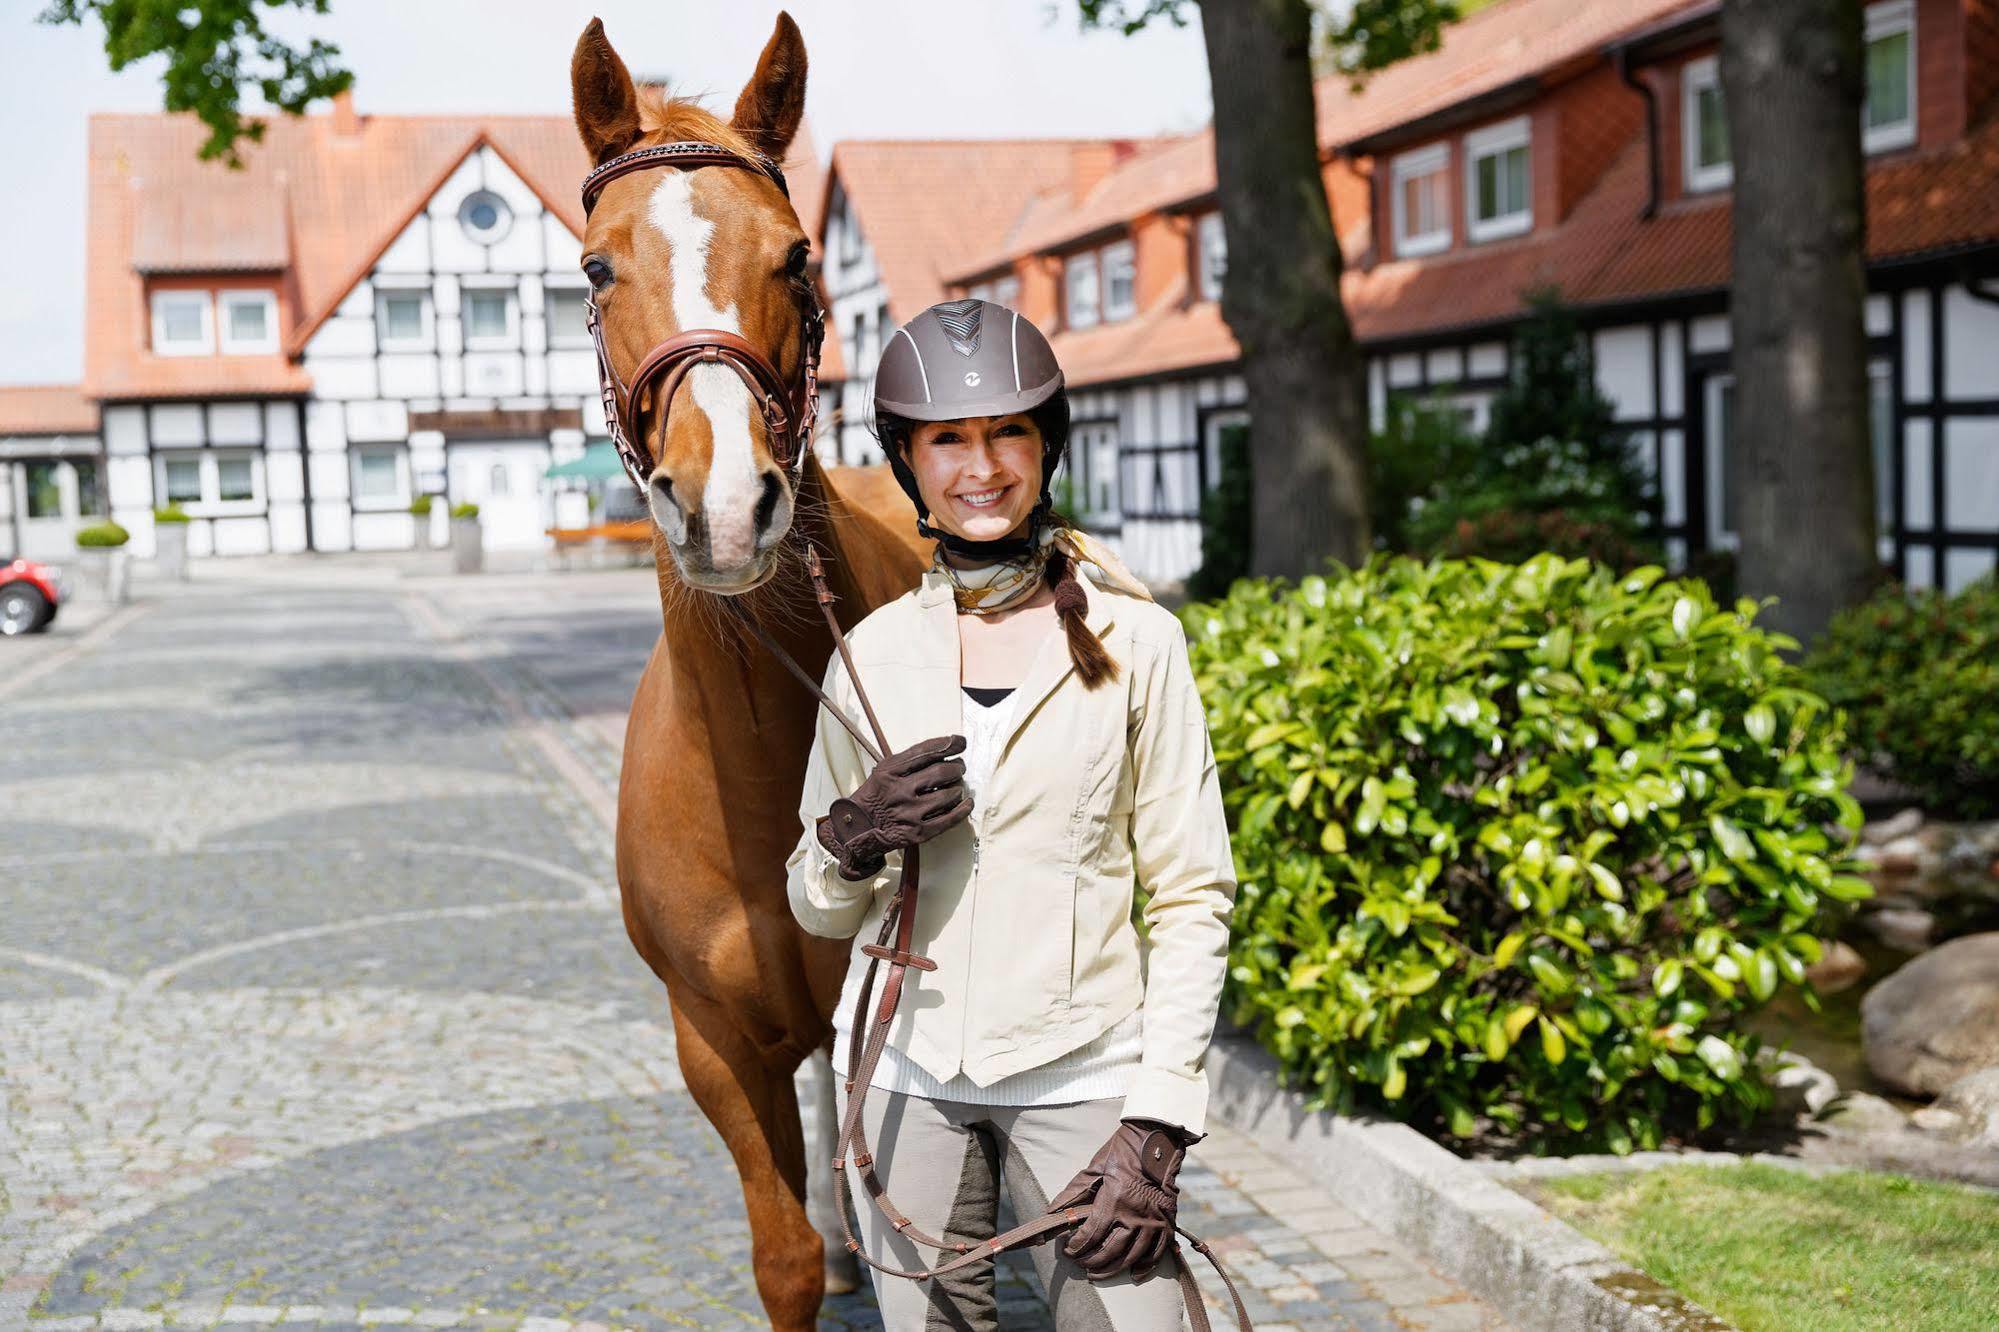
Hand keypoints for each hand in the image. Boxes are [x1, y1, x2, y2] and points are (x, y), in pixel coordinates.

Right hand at [815, 734, 971, 879]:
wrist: (857, 829)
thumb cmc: (875, 796)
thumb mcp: (883, 771)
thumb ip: (909, 760)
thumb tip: (944, 748)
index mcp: (889, 771)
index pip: (926, 752)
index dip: (949, 745)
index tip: (961, 742)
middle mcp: (899, 791)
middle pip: (941, 772)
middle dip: (957, 768)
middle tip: (959, 768)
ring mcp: (909, 813)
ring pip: (948, 795)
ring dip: (958, 788)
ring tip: (956, 786)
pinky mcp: (917, 833)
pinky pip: (949, 819)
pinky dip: (963, 809)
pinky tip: (967, 803)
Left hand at [1048, 1118, 1200, 1280]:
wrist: (1156, 1141)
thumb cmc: (1122, 1152)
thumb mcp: (1095, 1168)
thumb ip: (1073, 1192)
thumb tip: (1052, 1211)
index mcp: (1114, 1200)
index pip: (1091, 1234)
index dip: (1077, 1247)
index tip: (1069, 1251)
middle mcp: (1135, 1215)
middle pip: (1109, 1251)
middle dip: (1091, 1262)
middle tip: (1081, 1265)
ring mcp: (1152, 1221)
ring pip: (1131, 1257)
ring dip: (1112, 1269)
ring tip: (1098, 1274)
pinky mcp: (1167, 1222)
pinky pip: (1156, 1253)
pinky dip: (1144, 1267)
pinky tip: (1133, 1274)